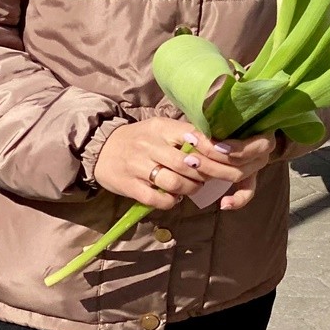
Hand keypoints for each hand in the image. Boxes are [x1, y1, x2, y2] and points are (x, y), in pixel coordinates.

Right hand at [92, 118, 276, 211]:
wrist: (100, 148)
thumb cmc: (140, 138)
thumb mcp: (160, 128)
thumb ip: (184, 134)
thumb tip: (216, 145)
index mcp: (162, 128)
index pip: (194, 136)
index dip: (213, 149)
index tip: (228, 158)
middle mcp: (151, 145)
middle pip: (188, 163)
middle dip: (207, 174)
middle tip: (216, 178)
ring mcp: (139, 166)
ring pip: (175, 182)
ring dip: (191, 188)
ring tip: (195, 188)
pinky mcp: (130, 186)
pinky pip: (157, 198)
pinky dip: (171, 201)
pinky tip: (175, 197)